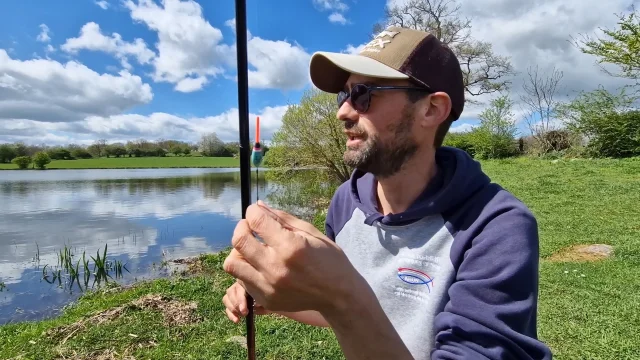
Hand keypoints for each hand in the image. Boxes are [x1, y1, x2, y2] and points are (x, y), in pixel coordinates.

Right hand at [222, 281, 270, 322]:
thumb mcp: (269, 298)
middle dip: (236, 304)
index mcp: (248, 281)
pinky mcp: (233, 303)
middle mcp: (240, 285)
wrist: (273, 301)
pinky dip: (230, 314)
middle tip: (244, 314)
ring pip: (226, 298)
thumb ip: (262, 301)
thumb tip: (254, 306)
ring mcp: (235, 294)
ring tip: (241, 316)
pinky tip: (237, 320)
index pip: (239, 287)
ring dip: (232, 309)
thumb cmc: (271, 297)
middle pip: (230, 292)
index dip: (240, 299)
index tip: (244, 310)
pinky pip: (227, 307)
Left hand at [223, 200, 361, 314]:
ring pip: (232, 264)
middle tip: (251, 228)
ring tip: (253, 249)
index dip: (253, 211)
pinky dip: (247, 270)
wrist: (339, 295)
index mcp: (291, 246)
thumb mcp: (311, 232)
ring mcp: (269, 287)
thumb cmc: (329, 259)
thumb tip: (258, 205)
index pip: (256, 221)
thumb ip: (282, 218)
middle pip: (239, 241)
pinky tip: (260, 266)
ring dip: (240, 251)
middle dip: (242, 227)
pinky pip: (242, 281)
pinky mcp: (267, 300)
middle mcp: (276, 267)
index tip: (257, 212)